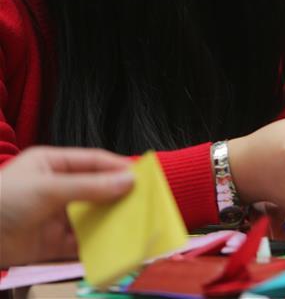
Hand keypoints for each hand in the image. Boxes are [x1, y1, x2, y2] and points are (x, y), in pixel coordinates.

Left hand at [0, 146, 133, 266]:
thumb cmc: (4, 200)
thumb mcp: (48, 188)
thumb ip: (90, 186)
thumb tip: (129, 181)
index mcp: (53, 165)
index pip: (94, 162)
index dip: (118, 167)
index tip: (144, 176)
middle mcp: (57, 189)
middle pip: (97, 190)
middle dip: (119, 196)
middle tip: (147, 202)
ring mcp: (55, 217)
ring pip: (92, 217)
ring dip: (112, 221)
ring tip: (137, 225)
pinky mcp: (53, 244)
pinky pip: (82, 243)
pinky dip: (98, 244)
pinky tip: (115, 245)